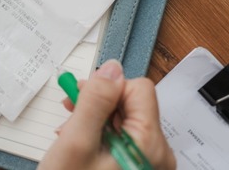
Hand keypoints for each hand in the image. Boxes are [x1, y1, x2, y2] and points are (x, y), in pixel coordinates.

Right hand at [40, 60, 175, 169]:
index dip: (107, 88)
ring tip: (72, 133)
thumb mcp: (76, 142)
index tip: (82, 97)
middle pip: (133, 106)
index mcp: (150, 145)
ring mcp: (149, 165)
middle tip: (70, 111)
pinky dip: (101, 137)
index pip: (139, 89)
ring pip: (126, 123)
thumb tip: (111, 69)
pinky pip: (124, 141)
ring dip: (97, 121)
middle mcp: (158, 155)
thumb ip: (95, 101)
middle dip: (99, 105)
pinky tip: (82, 147)